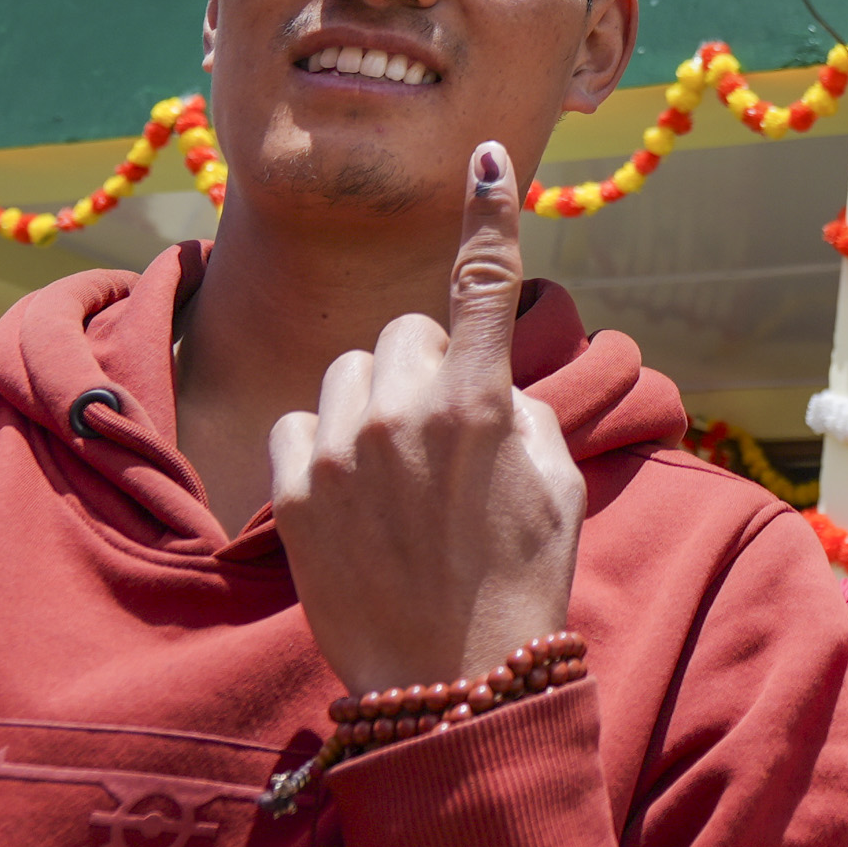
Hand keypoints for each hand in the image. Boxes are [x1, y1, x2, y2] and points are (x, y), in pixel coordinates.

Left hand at [266, 145, 585, 700]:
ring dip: (370, 408)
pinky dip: (324, 451)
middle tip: (443, 441)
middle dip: (422, 370)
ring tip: (395, 482)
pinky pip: (301, 427)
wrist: (450, 690)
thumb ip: (518, 414)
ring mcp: (343, 451)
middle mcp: (405, 412)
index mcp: (481, 403)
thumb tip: (485, 382)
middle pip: (402, 335)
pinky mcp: (293, 494)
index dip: (490, 212)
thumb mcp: (554, 485)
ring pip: (346, 376)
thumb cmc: (519, 586)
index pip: (484, 282)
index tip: (487, 157)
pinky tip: (352, 503)